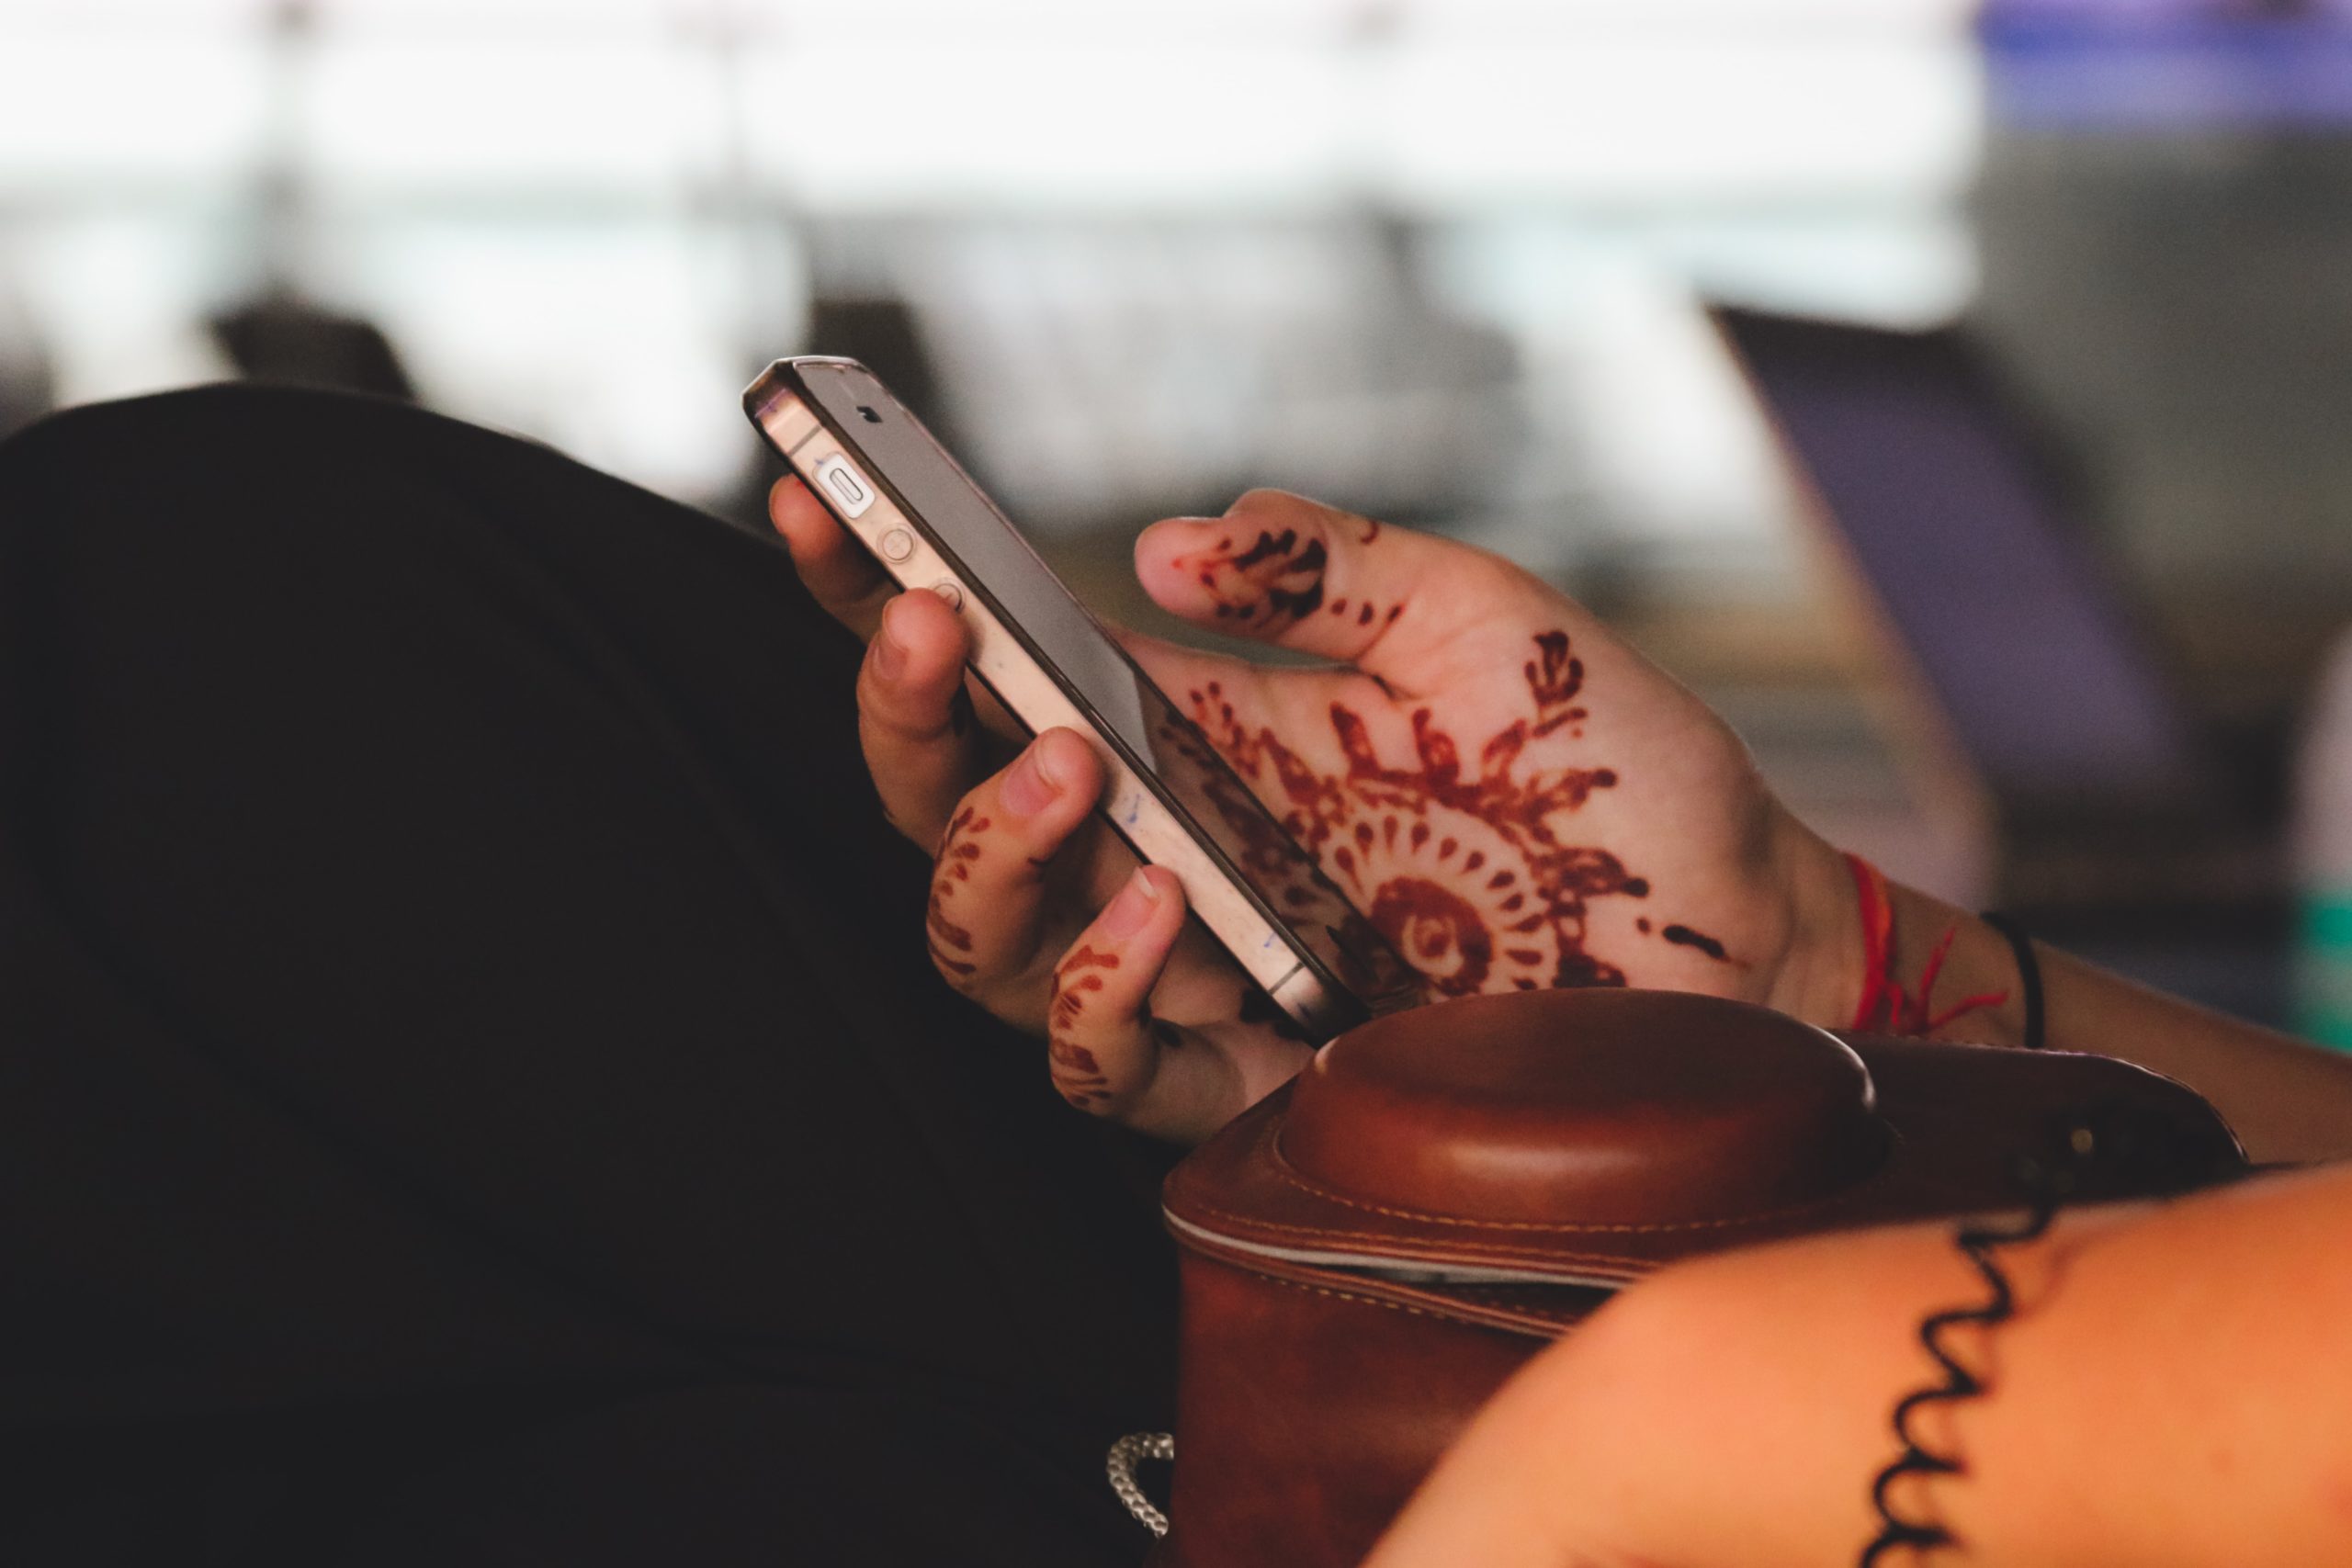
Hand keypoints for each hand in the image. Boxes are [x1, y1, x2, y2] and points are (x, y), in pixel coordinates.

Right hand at [772, 481, 1861, 1142]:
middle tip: (930, 629)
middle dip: (897, 720)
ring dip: (984, 853)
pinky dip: (1102, 990)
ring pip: (982, 950)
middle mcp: (1163, 850)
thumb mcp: (1472, 618)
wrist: (1737, 917)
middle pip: (940, 811)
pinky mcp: (1259, 1071)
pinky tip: (1164, 911)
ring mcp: (1201, 966)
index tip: (817, 497)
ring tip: (1066, 769)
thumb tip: (1163, 549)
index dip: (881, 597)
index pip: (993, 672)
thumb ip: (1327, 566)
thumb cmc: (1607, 763)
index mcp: (1192, 734)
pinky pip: (1109, 1064)